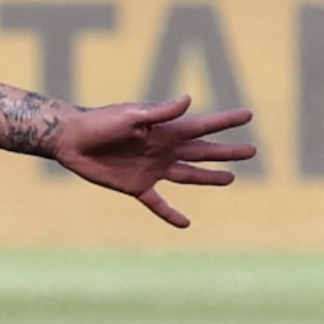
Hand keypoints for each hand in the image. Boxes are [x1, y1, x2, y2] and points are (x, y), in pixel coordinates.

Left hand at [50, 95, 255, 228]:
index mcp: (165, 130)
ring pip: (188, 175)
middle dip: (227, 152)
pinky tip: (186, 223)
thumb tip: (189, 100)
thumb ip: (159, 113)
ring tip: (231, 179)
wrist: (70, 140)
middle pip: (203, 152)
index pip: (203, 126)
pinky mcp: (136, 186)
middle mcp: (163, 149)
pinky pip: (158, 203)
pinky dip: (171, 214)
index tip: (250, 115)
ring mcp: (152, 168)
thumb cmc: (99, 123)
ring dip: (209, 178)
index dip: (226, 121)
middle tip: (252, 151)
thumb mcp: (130, 115)